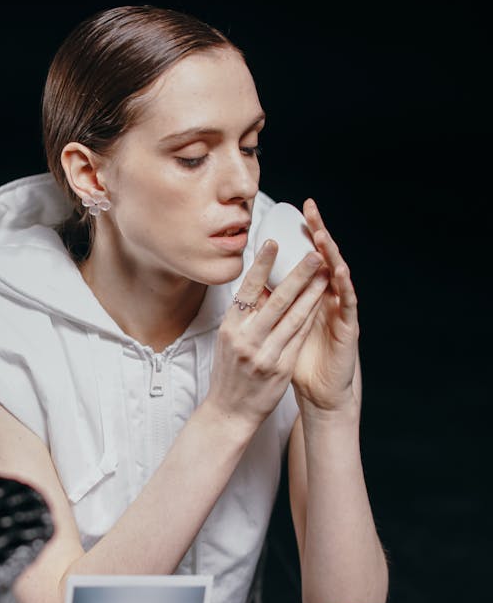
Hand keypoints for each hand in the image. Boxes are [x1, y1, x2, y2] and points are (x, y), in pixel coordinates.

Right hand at [207, 236, 329, 429]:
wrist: (229, 412)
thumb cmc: (229, 373)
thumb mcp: (227, 341)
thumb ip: (242, 317)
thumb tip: (256, 287)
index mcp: (230, 328)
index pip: (247, 290)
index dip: (261, 265)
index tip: (274, 242)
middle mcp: (246, 339)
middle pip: (276, 301)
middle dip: (298, 274)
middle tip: (313, 254)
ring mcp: (264, 355)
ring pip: (293, 318)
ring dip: (312, 293)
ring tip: (325, 274)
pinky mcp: (281, 368)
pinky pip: (299, 338)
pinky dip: (311, 318)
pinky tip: (321, 304)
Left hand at [290, 198, 359, 411]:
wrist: (320, 394)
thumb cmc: (299, 363)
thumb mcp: (279, 331)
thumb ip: (272, 309)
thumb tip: (252, 288)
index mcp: (309, 298)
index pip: (304, 260)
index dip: (299, 237)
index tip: (290, 212)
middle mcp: (327, 300)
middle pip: (321, 260)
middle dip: (316, 233)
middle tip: (310, 208)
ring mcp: (340, 312)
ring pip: (337, 276)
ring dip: (331, 254)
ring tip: (321, 235)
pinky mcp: (350, 328)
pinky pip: (348, 303)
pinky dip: (344, 286)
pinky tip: (339, 270)